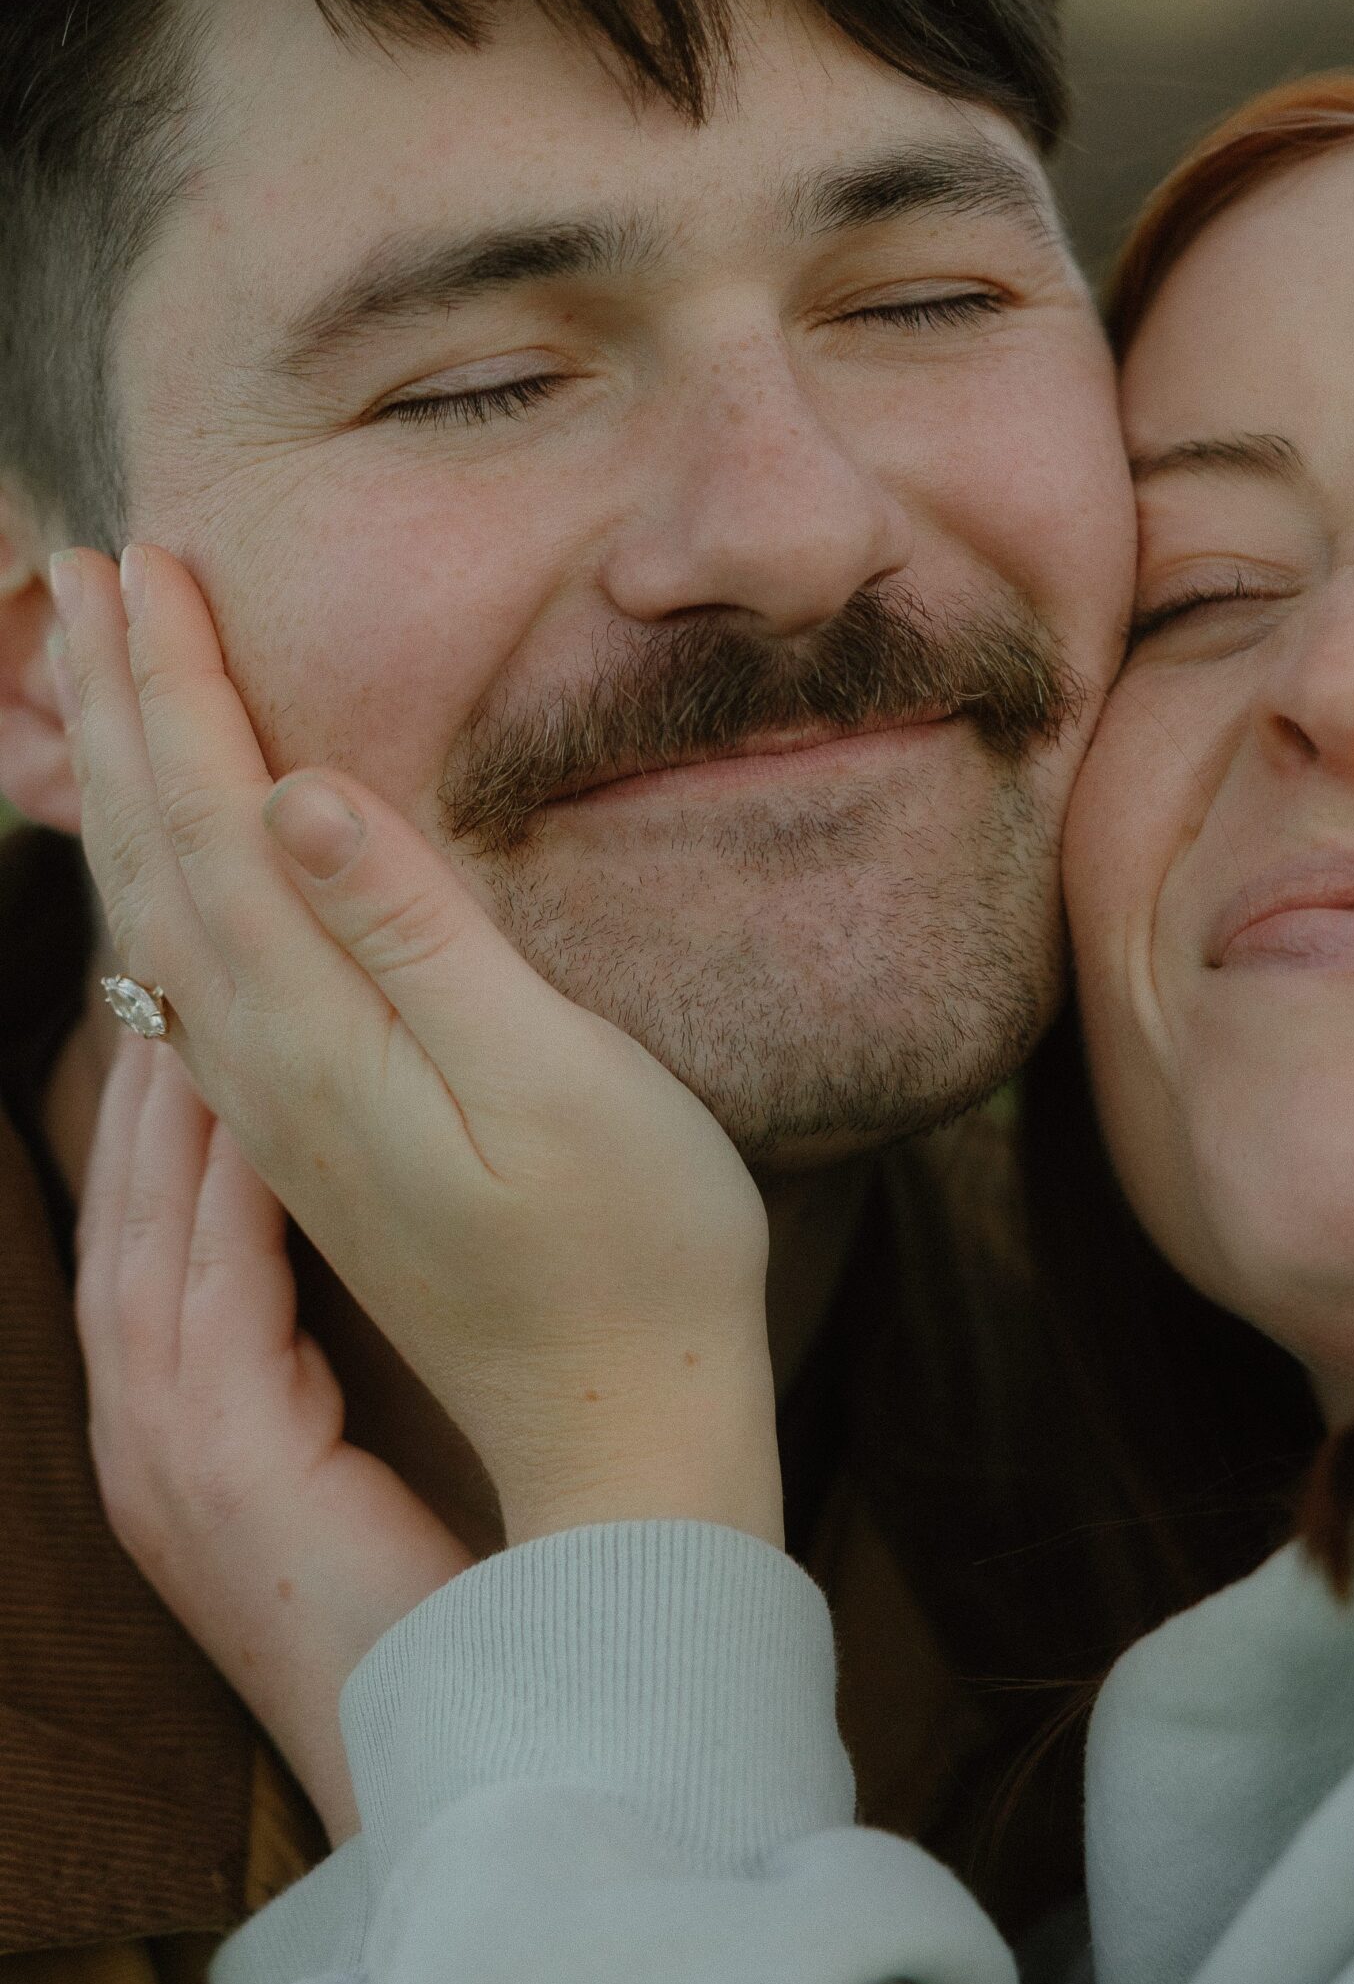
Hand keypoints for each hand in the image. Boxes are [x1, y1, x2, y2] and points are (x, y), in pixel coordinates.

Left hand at [54, 541, 779, 1550]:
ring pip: (159, 915)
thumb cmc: (630, 1249)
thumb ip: (417, 935)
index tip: (152, 558)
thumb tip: (297, 791)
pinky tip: (163, 862)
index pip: (216, 819)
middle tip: (94, 566)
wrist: (622, 1425)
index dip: (181, 685)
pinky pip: (193, 974)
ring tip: (98, 679)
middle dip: (124, 703)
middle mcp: (267, 1070)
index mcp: (316, 1034)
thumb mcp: (548, 1080)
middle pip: (161, 854)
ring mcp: (282, 1112)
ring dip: (124, 783)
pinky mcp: (315, 1140)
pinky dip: (158, 881)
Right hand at [76, 1030, 473, 1839]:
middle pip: (123, 1220)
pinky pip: (207, 1285)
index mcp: (174, 1434)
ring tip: (205, 994)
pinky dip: (223, 1188)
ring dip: (171, 1114)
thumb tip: (372, 1255)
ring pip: (146, 1236)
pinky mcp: (219, 1458)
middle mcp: (145, 1433)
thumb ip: (326, 1366)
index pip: (152, 1246)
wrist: (466, 1737)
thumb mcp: (351, 1466)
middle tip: (177, 964)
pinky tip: (257, 1102)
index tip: (198, 1019)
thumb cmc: (436, 1600)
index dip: (163, 1131)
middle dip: (143, 1093)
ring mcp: (164, 1449)